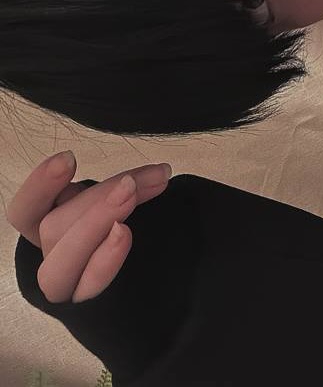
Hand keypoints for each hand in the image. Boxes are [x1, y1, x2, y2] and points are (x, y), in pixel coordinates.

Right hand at [7, 151, 171, 303]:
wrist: (159, 280)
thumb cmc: (134, 228)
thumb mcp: (116, 203)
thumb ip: (112, 192)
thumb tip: (138, 178)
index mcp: (50, 223)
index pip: (25, 211)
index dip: (39, 186)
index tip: (68, 159)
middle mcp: (53, 254)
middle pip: (52, 229)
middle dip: (94, 201)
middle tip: (130, 183)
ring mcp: (68, 282)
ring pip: (63, 260)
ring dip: (99, 223)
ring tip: (133, 200)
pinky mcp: (88, 301)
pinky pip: (87, 287)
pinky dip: (104, 259)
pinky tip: (123, 234)